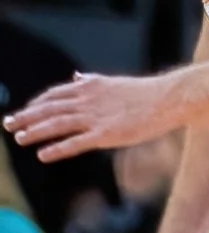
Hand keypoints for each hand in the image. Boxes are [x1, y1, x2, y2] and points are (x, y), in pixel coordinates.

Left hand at [7, 71, 178, 160]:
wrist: (168, 98)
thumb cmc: (145, 93)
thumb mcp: (114, 82)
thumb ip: (92, 82)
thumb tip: (76, 78)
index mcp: (90, 86)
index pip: (54, 94)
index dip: (36, 103)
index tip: (22, 111)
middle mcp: (89, 100)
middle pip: (50, 108)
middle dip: (26, 116)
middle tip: (8, 124)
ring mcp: (96, 117)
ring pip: (57, 124)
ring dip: (35, 131)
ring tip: (18, 138)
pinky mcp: (105, 134)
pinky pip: (75, 142)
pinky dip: (57, 148)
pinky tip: (43, 155)